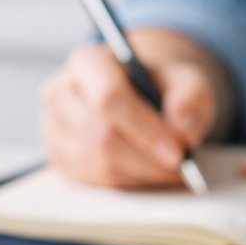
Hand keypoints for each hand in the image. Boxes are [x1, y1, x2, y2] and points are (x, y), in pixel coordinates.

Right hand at [41, 34, 222, 187]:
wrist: (144, 99)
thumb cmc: (162, 88)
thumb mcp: (188, 82)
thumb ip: (190, 98)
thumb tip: (181, 126)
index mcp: (88, 62)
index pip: (108, 98)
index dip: (145, 129)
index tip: (178, 152)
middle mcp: (61, 93)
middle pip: (100, 136)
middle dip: (147, 158)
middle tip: (181, 166)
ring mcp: (55, 128)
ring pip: (98, 164)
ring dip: (141, 173)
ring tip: (170, 169)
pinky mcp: (60, 158)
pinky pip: (95, 181)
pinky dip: (129, 182)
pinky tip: (148, 171)